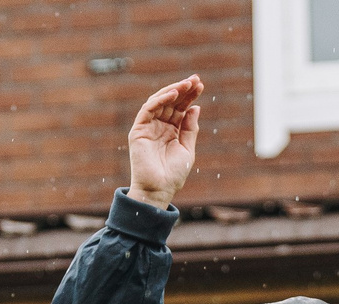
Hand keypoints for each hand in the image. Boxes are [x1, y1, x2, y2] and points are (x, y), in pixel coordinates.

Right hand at [126, 76, 203, 208]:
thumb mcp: (187, 150)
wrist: (158, 190)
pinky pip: (148, 109)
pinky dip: (160, 99)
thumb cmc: (173, 175)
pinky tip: (173, 94)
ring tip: (186, 84)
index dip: (190, 96)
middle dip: (183, 89)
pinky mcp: (138, 130)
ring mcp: (148, 127)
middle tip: (195, 79)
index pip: (181, 108)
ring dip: (173, 91)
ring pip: (159, 102)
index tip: (200, 85)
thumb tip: (195, 108)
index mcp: (172, 130)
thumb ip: (190, 129)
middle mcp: (159, 126)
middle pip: (171, 102)